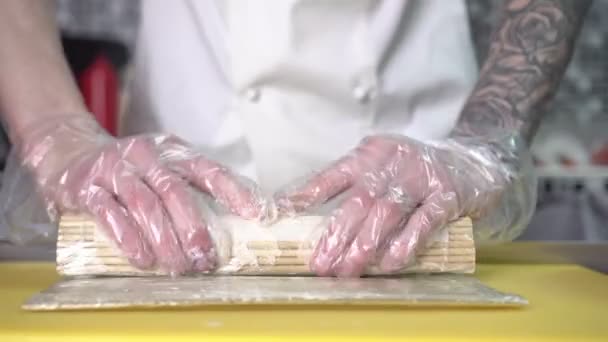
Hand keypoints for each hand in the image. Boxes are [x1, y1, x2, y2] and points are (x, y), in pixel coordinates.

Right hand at [19, 115, 266, 274]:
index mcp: (172, 151)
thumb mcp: (164, 169)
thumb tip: (240, 220)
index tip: (256, 214)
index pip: (208, 169)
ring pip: (144, 204)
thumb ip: (194, 189)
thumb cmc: (131, 170)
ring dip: (164, 239)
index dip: (234, 191)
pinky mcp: (86, 187)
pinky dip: (128, 238)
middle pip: (175, 192)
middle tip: (206, 258)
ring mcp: (114, 169)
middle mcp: (146, 156)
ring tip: (179, 266)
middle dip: (193, 228)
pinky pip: (109, 213)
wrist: (69, 152)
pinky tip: (142, 259)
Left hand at [276, 135, 506, 276]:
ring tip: (346, 270)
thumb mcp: (382, 167)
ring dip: (364, 246)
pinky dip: (405, 244)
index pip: (333, 175)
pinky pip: (423, 222)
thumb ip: (355, 185)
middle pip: (358, 201)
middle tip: (319, 264)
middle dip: (336, 236)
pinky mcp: (446, 195)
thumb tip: (312, 213)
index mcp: (370, 155)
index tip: (283, 212)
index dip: (307, 193)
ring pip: (386, 213)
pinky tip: (389, 264)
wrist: (473, 160)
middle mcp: (392, 163)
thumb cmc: (415, 171)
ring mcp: (420, 177)